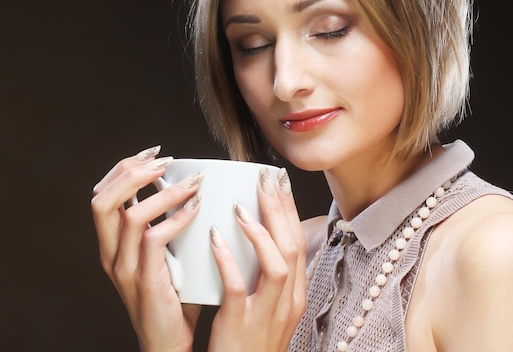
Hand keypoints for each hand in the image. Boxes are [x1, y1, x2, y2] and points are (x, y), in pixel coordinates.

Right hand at [91, 145, 202, 351]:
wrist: (168, 342)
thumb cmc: (173, 296)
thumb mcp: (165, 255)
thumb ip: (168, 226)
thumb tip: (193, 189)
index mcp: (111, 245)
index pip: (103, 195)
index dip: (123, 168)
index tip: (154, 153)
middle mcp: (110, 254)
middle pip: (103, 200)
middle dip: (133, 172)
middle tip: (165, 161)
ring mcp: (124, 269)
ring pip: (129, 216)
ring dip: (162, 192)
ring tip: (190, 181)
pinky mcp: (144, 282)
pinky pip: (154, 240)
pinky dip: (176, 218)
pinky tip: (195, 208)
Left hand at [208, 167, 306, 351]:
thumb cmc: (247, 342)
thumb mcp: (267, 308)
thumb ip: (264, 275)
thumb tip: (252, 235)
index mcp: (294, 294)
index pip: (298, 243)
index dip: (290, 209)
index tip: (278, 181)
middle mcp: (288, 302)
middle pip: (292, 246)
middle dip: (280, 208)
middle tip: (264, 177)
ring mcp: (267, 314)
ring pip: (277, 263)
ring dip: (261, 230)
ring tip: (241, 204)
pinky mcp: (241, 325)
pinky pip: (237, 288)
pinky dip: (228, 260)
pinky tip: (215, 238)